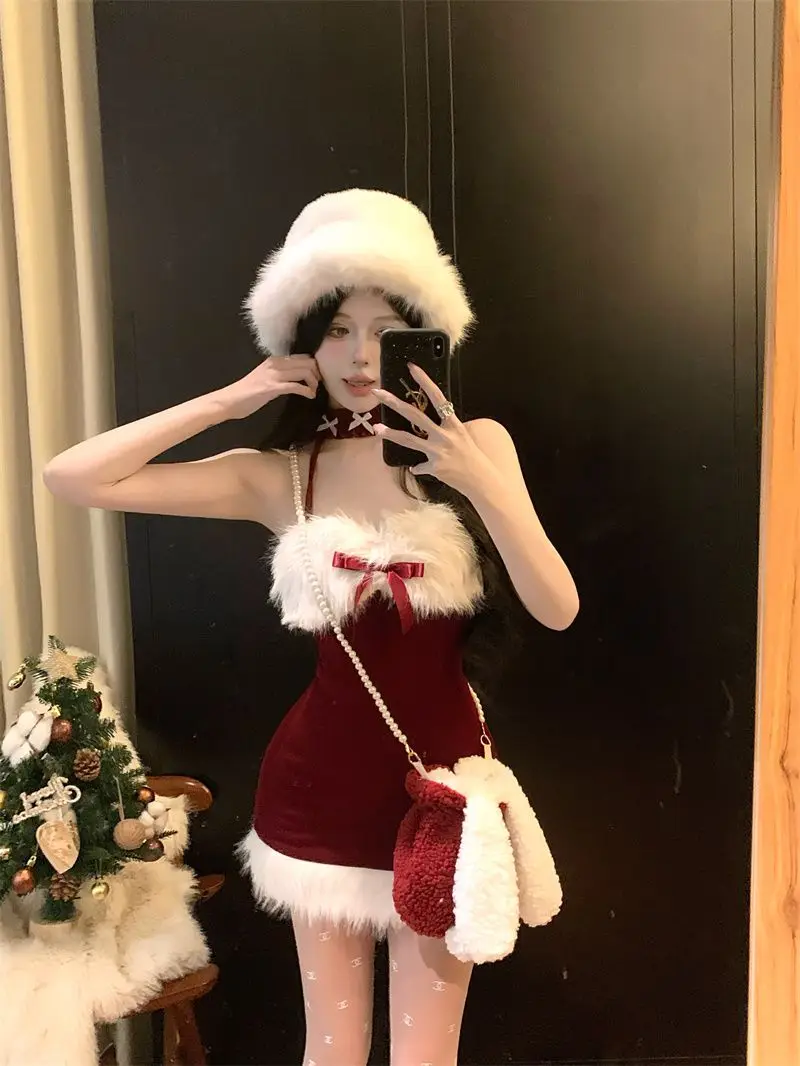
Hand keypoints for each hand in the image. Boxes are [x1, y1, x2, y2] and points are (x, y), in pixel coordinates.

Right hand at [217, 356, 318, 419]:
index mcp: (275, 360)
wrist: (229, 400)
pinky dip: (307, 391)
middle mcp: (275, 364)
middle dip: (317, 374)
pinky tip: (309, 396)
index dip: (313, 366)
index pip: (302, 357)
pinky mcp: (272, 387)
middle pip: (307, 362)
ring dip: (313, 382)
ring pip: (304, 371)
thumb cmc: (247, 392)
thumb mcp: (266, 377)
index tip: (317, 377)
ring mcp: (274, 375)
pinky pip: (296, 386)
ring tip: (313, 391)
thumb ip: (280, 374)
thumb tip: (295, 377)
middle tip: (317, 385)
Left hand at [373, 365, 494, 494]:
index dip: (424, 381)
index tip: (411, 368)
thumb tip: (430, 433)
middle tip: (378, 392)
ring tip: (376, 429)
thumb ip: (445, 432)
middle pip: (415, 415)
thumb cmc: (473, 458)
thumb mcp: (462, 438)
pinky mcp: (434, 466)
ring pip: (409, 439)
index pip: (438, 397)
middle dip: (394, 403)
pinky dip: (418, 468)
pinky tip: (417, 469)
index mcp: (454, 424)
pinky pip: (420, 466)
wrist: (482, 480)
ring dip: (391, 434)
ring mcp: (438, 451)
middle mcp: (444, 435)